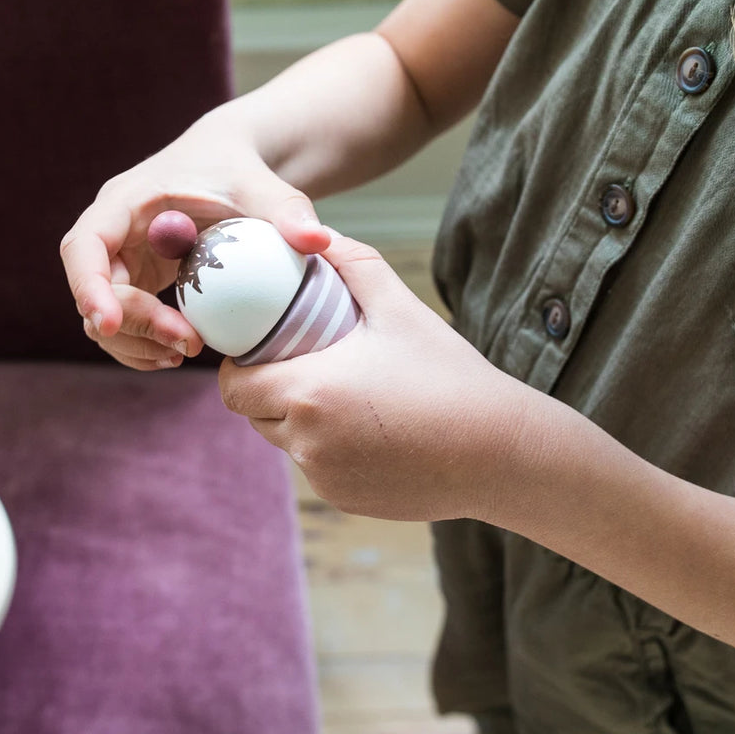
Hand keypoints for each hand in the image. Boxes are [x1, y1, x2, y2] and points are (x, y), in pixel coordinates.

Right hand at [60, 116, 330, 370]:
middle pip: (92, 289)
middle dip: (130, 325)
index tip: (110, 322)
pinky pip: (125, 323)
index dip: (89, 286)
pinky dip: (145, 344)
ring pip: (102, 316)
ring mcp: (121, 259)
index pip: (84, 246)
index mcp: (126, 200)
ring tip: (186, 353)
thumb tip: (318, 241)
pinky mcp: (137, 281)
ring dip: (136, 343)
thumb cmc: (242, 170)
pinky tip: (181, 352)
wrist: (234, 167)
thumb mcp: (264, 186)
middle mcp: (112, 232)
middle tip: (185, 345)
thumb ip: (289, 210)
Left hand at [219, 233, 538, 521]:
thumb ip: (354, 263)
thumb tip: (320, 234)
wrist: (500, 453)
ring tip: (341, 392)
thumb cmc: (450, 376)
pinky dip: (329, 448)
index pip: (234, 386)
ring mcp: (325, 478)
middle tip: (302, 362)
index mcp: (310, 393)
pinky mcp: (344, 499)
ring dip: (298, 420)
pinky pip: (318, 468)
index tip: (262, 347)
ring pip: (286, 443)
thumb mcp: (400, 308)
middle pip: (255, 415)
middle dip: (268, 389)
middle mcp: (307, 443)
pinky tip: (370, 428)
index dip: (240, 366)